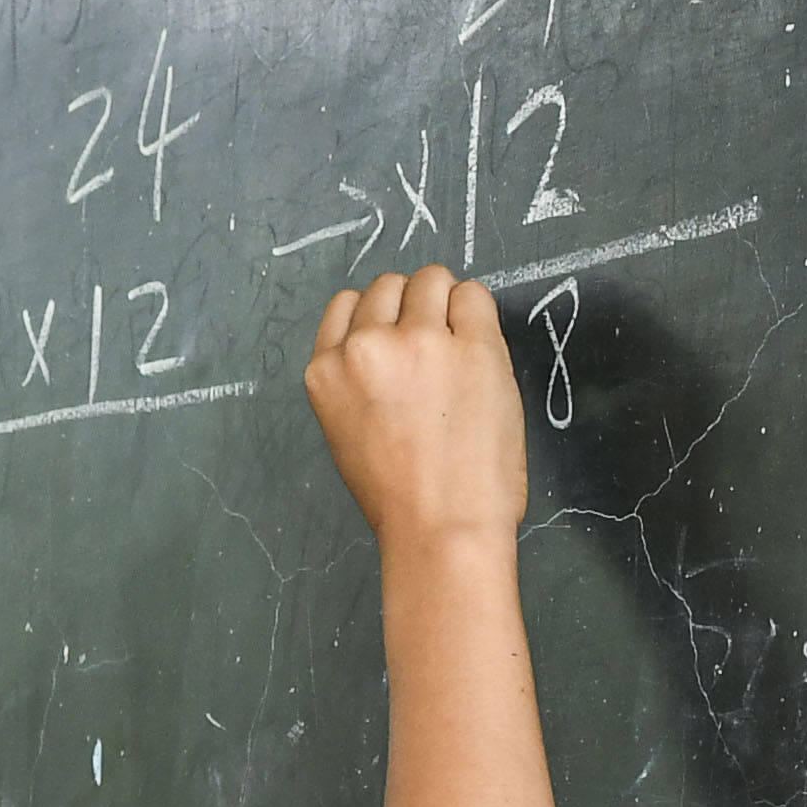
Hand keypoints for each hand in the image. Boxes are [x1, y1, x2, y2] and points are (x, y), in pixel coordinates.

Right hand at [304, 265, 530, 549]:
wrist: (441, 528)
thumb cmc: (398, 497)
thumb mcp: (346, 431)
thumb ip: (356, 380)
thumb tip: (389, 344)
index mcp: (326, 372)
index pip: (347, 305)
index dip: (378, 318)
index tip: (397, 339)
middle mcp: (367, 347)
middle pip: (389, 285)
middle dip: (413, 307)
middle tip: (434, 350)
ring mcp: (421, 342)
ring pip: (432, 279)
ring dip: (447, 304)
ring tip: (459, 350)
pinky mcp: (473, 346)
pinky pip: (475, 295)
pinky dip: (477, 314)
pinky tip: (479, 353)